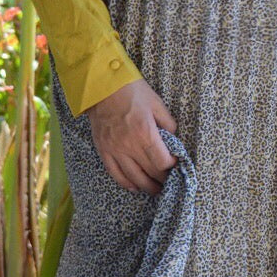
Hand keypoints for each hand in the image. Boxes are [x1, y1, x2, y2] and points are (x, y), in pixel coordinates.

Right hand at [85, 77, 179, 193]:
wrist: (101, 86)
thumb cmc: (131, 91)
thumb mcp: (156, 103)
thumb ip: (168, 123)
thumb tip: (173, 139)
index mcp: (145, 132)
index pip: (162, 161)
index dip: (172, 166)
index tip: (175, 163)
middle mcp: (130, 145)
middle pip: (150, 172)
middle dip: (163, 179)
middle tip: (170, 181)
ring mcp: (115, 150)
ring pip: (134, 178)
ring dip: (147, 187)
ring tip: (156, 190)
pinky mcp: (103, 150)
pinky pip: (115, 174)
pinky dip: (126, 183)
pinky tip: (135, 187)